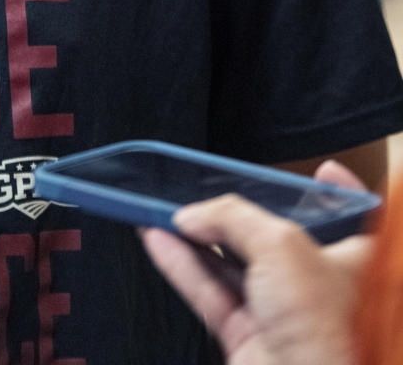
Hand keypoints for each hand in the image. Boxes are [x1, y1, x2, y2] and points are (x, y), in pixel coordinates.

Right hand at [141, 161, 373, 364]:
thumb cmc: (323, 333)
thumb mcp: (281, 246)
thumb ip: (234, 217)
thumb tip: (196, 214)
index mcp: (348, 261)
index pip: (347, 219)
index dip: (333, 193)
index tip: (319, 171)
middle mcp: (316, 286)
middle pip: (274, 237)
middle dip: (239, 213)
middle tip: (207, 189)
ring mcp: (279, 314)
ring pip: (232, 263)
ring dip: (197, 236)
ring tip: (165, 208)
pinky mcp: (246, 336)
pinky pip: (208, 291)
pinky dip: (180, 264)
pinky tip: (159, 240)